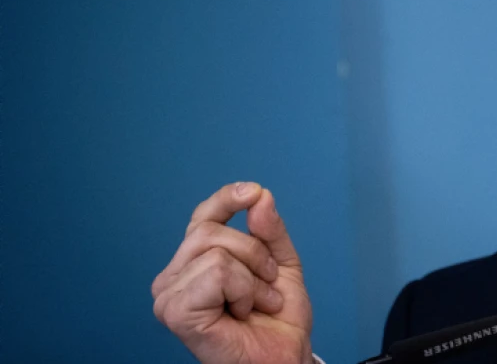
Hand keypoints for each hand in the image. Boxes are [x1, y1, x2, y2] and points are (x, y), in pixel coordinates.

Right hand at [152, 183, 313, 363]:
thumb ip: (269, 230)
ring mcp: (169, 294)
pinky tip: (241, 313)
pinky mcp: (175, 311)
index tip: (253, 192)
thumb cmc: (278, 319)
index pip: (203, 217)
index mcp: (195, 262)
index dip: (226, 199)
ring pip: (215, 251)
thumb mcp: (281, 263)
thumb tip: (259, 196)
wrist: (284, 357)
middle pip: (210, 230)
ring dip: (252, 278)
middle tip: (267, 284)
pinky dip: (242, 290)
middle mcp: (174, 276)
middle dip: (254, 252)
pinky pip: (216, 272)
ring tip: (257, 303)